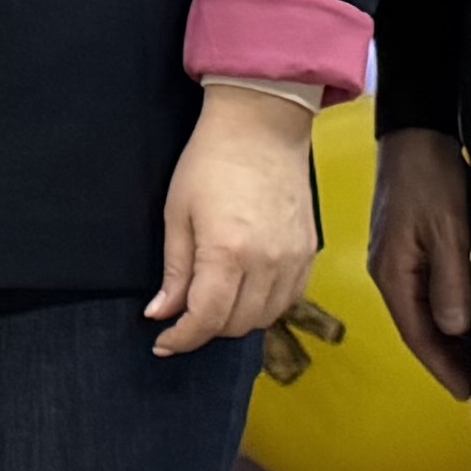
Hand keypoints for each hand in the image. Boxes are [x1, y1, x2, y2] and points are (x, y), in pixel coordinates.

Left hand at [149, 84, 320, 357]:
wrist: (261, 126)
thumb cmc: (211, 162)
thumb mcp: (177, 214)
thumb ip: (174, 271)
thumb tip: (161, 313)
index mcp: (227, 252)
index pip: (206, 320)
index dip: (182, 339)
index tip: (164, 344)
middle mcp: (266, 262)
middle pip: (236, 325)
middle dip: (205, 329)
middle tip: (184, 316)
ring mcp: (293, 259)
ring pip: (265, 318)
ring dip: (236, 321)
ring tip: (213, 303)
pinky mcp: (308, 252)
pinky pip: (289, 299)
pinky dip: (264, 306)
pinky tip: (244, 291)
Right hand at [371, 126, 470, 399]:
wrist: (416, 133)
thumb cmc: (431, 176)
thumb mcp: (448, 228)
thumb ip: (451, 279)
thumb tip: (454, 328)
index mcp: (393, 273)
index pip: (418, 335)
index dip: (443, 366)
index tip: (468, 392)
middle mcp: (391, 272)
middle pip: (419, 329)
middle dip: (447, 359)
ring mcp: (398, 260)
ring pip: (425, 312)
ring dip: (450, 338)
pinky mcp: (410, 246)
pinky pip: (429, 291)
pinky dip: (449, 312)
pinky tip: (468, 318)